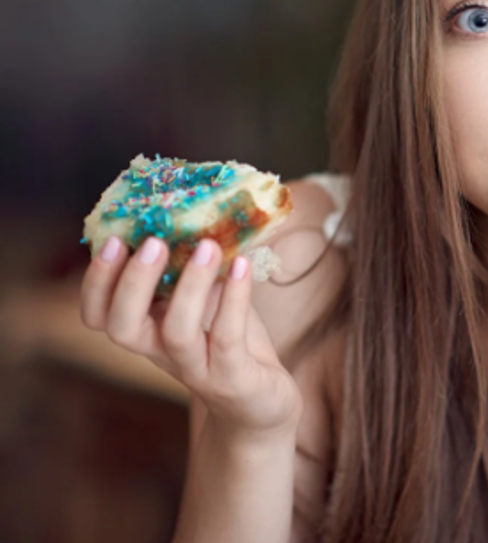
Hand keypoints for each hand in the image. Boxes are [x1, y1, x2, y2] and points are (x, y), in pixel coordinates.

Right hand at [80, 236, 302, 435]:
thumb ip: (193, 270)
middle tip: (151, 241)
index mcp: (148, 332)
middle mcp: (163, 354)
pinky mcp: (234, 379)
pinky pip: (228, 338)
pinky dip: (235, 300)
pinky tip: (243, 267)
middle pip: (123, 328)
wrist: (263, 405)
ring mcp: (198, 369)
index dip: (96, 282)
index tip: (111, 239)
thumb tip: (196, 211)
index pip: (98, 316)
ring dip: (189, 286)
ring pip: (176, 332)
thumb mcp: (207, 302)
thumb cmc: (231, 344)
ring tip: (208, 246)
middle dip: (131, 283)